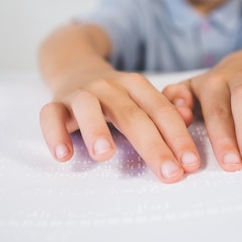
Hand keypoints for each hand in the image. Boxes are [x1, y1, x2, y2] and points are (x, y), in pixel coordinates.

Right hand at [39, 68, 201, 182]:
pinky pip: (50, 115)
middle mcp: (109, 86)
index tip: (191, 164)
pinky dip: (54, 133)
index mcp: (135, 85)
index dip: (178, 136)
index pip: (161, 111)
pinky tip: (62, 156)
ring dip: (97, 130)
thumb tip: (189, 117)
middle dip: (153, 146)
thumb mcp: (140, 98)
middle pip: (132, 115)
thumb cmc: (115, 97)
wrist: (75, 68)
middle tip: (169, 172)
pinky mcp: (55, 103)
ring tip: (105, 155)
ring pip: (87, 108)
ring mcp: (80, 93)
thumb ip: (164, 110)